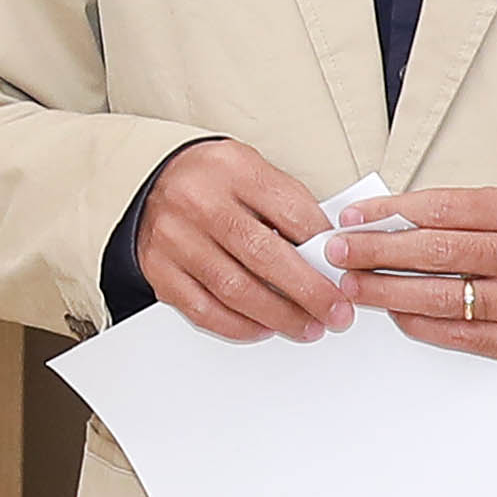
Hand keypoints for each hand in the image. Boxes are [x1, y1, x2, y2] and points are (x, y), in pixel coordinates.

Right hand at [132, 140, 351, 341]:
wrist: (151, 177)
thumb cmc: (213, 179)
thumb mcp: (253, 170)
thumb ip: (288, 206)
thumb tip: (329, 256)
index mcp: (232, 169)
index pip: (291, 212)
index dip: (325, 249)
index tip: (346, 273)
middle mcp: (198, 201)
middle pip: (263, 255)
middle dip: (308, 292)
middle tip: (336, 312)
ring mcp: (174, 237)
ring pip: (234, 288)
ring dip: (279, 315)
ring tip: (307, 326)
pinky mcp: (158, 268)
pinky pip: (202, 308)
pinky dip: (238, 324)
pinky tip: (263, 327)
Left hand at [334, 185, 496, 369]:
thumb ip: (460, 211)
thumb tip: (385, 219)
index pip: (442, 210)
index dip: (389, 213)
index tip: (353, 217)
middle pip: (436, 252)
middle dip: (376, 251)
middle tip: (337, 250)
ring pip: (440, 296)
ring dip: (385, 290)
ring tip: (351, 283)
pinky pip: (457, 333)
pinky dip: (417, 321)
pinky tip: (392, 311)